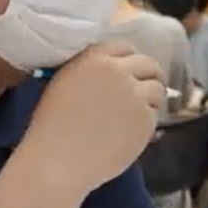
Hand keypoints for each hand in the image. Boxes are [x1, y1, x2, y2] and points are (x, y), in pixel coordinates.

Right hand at [20, 41, 165, 194]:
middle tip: (143, 91)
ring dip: (150, 99)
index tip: (128, 72)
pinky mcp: (146, 120)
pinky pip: (154, 114)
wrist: (57, 160)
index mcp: (95, 58)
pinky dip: (147, 121)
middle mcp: (119, 71)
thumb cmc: (50, 126)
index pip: (124, 47)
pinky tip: (129, 132)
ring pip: (157, 89)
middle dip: (148, 76)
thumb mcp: (64, 82)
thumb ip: (90, 70)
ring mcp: (135, 95)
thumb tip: (111, 70)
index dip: (128, 61)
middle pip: (148, 65)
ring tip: (135, 114)